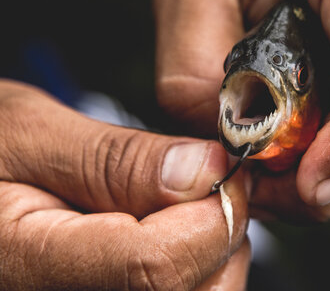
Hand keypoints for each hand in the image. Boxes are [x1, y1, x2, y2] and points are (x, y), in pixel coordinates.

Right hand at [0, 80, 249, 289]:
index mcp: (28, 271)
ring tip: (180, 206)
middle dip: (221, 237)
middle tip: (206, 186)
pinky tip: (171, 233)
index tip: (224, 169)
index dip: (212, 215)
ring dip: (212, 253)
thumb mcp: (27, 134)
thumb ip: (115, 160)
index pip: (156, 269)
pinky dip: (196, 266)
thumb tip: (205, 169)